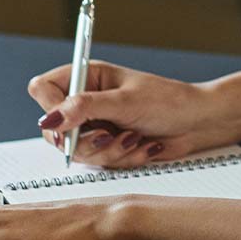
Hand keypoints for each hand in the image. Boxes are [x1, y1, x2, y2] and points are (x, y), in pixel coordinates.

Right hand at [27, 60, 236, 166]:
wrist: (197, 124)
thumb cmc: (168, 101)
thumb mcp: (124, 102)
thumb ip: (84, 108)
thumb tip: (50, 120)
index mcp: (88, 77)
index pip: (43, 88)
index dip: (50, 109)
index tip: (66, 126)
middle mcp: (87, 101)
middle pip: (55, 129)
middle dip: (84, 140)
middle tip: (108, 135)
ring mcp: (96, 125)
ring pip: (78, 151)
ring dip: (109, 151)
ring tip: (134, 138)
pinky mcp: (108, 146)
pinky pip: (100, 162)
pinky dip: (123, 157)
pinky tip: (144, 145)